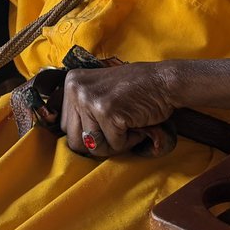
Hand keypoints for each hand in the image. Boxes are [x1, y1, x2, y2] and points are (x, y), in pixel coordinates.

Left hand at [60, 62, 176, 157]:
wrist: (163, 82)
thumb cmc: (134, 91)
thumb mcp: (99, 92)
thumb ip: (82, 110)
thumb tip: (70, 142)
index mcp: (71, 83)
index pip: (66, 128)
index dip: (90, 133)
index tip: (107, 123)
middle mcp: (75, 89)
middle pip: (75, 142)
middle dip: (100, 142)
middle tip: (118, 128)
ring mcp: (90, 99)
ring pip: (94, 147)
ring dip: (115, 143)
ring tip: (128, 123)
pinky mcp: (107, 111)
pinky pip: (115, 145)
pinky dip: (130, 140)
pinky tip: (136, 121)